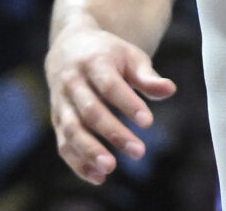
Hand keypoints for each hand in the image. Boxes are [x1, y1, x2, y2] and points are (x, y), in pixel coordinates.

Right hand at [47, 25, 173, 183]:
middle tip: (139, 152)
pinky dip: (78, 163)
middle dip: (113, 133)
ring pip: (72, 131)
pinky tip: (98, 177)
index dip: (128, 105)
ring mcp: (61, 103)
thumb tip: (170, 90)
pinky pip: (63, 145)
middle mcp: (73, 83)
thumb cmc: (108, 54)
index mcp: (94, 62)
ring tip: (111, 168)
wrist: (69, 48)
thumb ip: (147, 76)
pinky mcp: (56, 121)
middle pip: (91, 111)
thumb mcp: (129, 56)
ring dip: (90, 152)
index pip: (110, 86)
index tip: (148, 123)